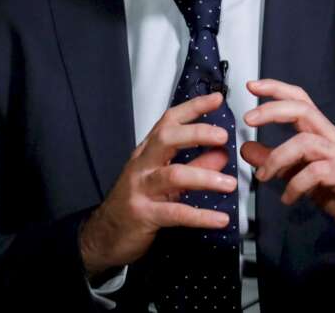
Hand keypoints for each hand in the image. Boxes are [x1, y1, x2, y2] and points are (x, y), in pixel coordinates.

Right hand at [78, 92, 236, 276]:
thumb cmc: (134, 203)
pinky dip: (200, 216)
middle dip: (196, 133)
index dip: (193, 108)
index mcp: (147, 152)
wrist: (104, 236)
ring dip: (205, 177)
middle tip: (223, 136)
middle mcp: (142, 165)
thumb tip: (221, 153)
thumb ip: (194, 165)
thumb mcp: (165, 180)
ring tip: (229, 184)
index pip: (169, 122)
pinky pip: (175, 212)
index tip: (216, 99)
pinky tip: (220, 219)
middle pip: (166, 139)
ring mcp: (141, 189)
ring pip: (173, 175)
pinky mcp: (144, 214)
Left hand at [240, 79, 334, 240]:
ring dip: (277, 159)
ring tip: (263, 177)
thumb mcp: (298, 173)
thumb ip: (274, 159)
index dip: (277, 89)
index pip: (299, 100)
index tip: (252, 85)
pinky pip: (315, 172)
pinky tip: (288, 198)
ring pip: (304, 142)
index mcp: (319, 132)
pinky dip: (295, 185)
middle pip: (303, 110)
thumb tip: (246, 147)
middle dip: (273, 110)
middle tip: (248, 119)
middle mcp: (330, 137)